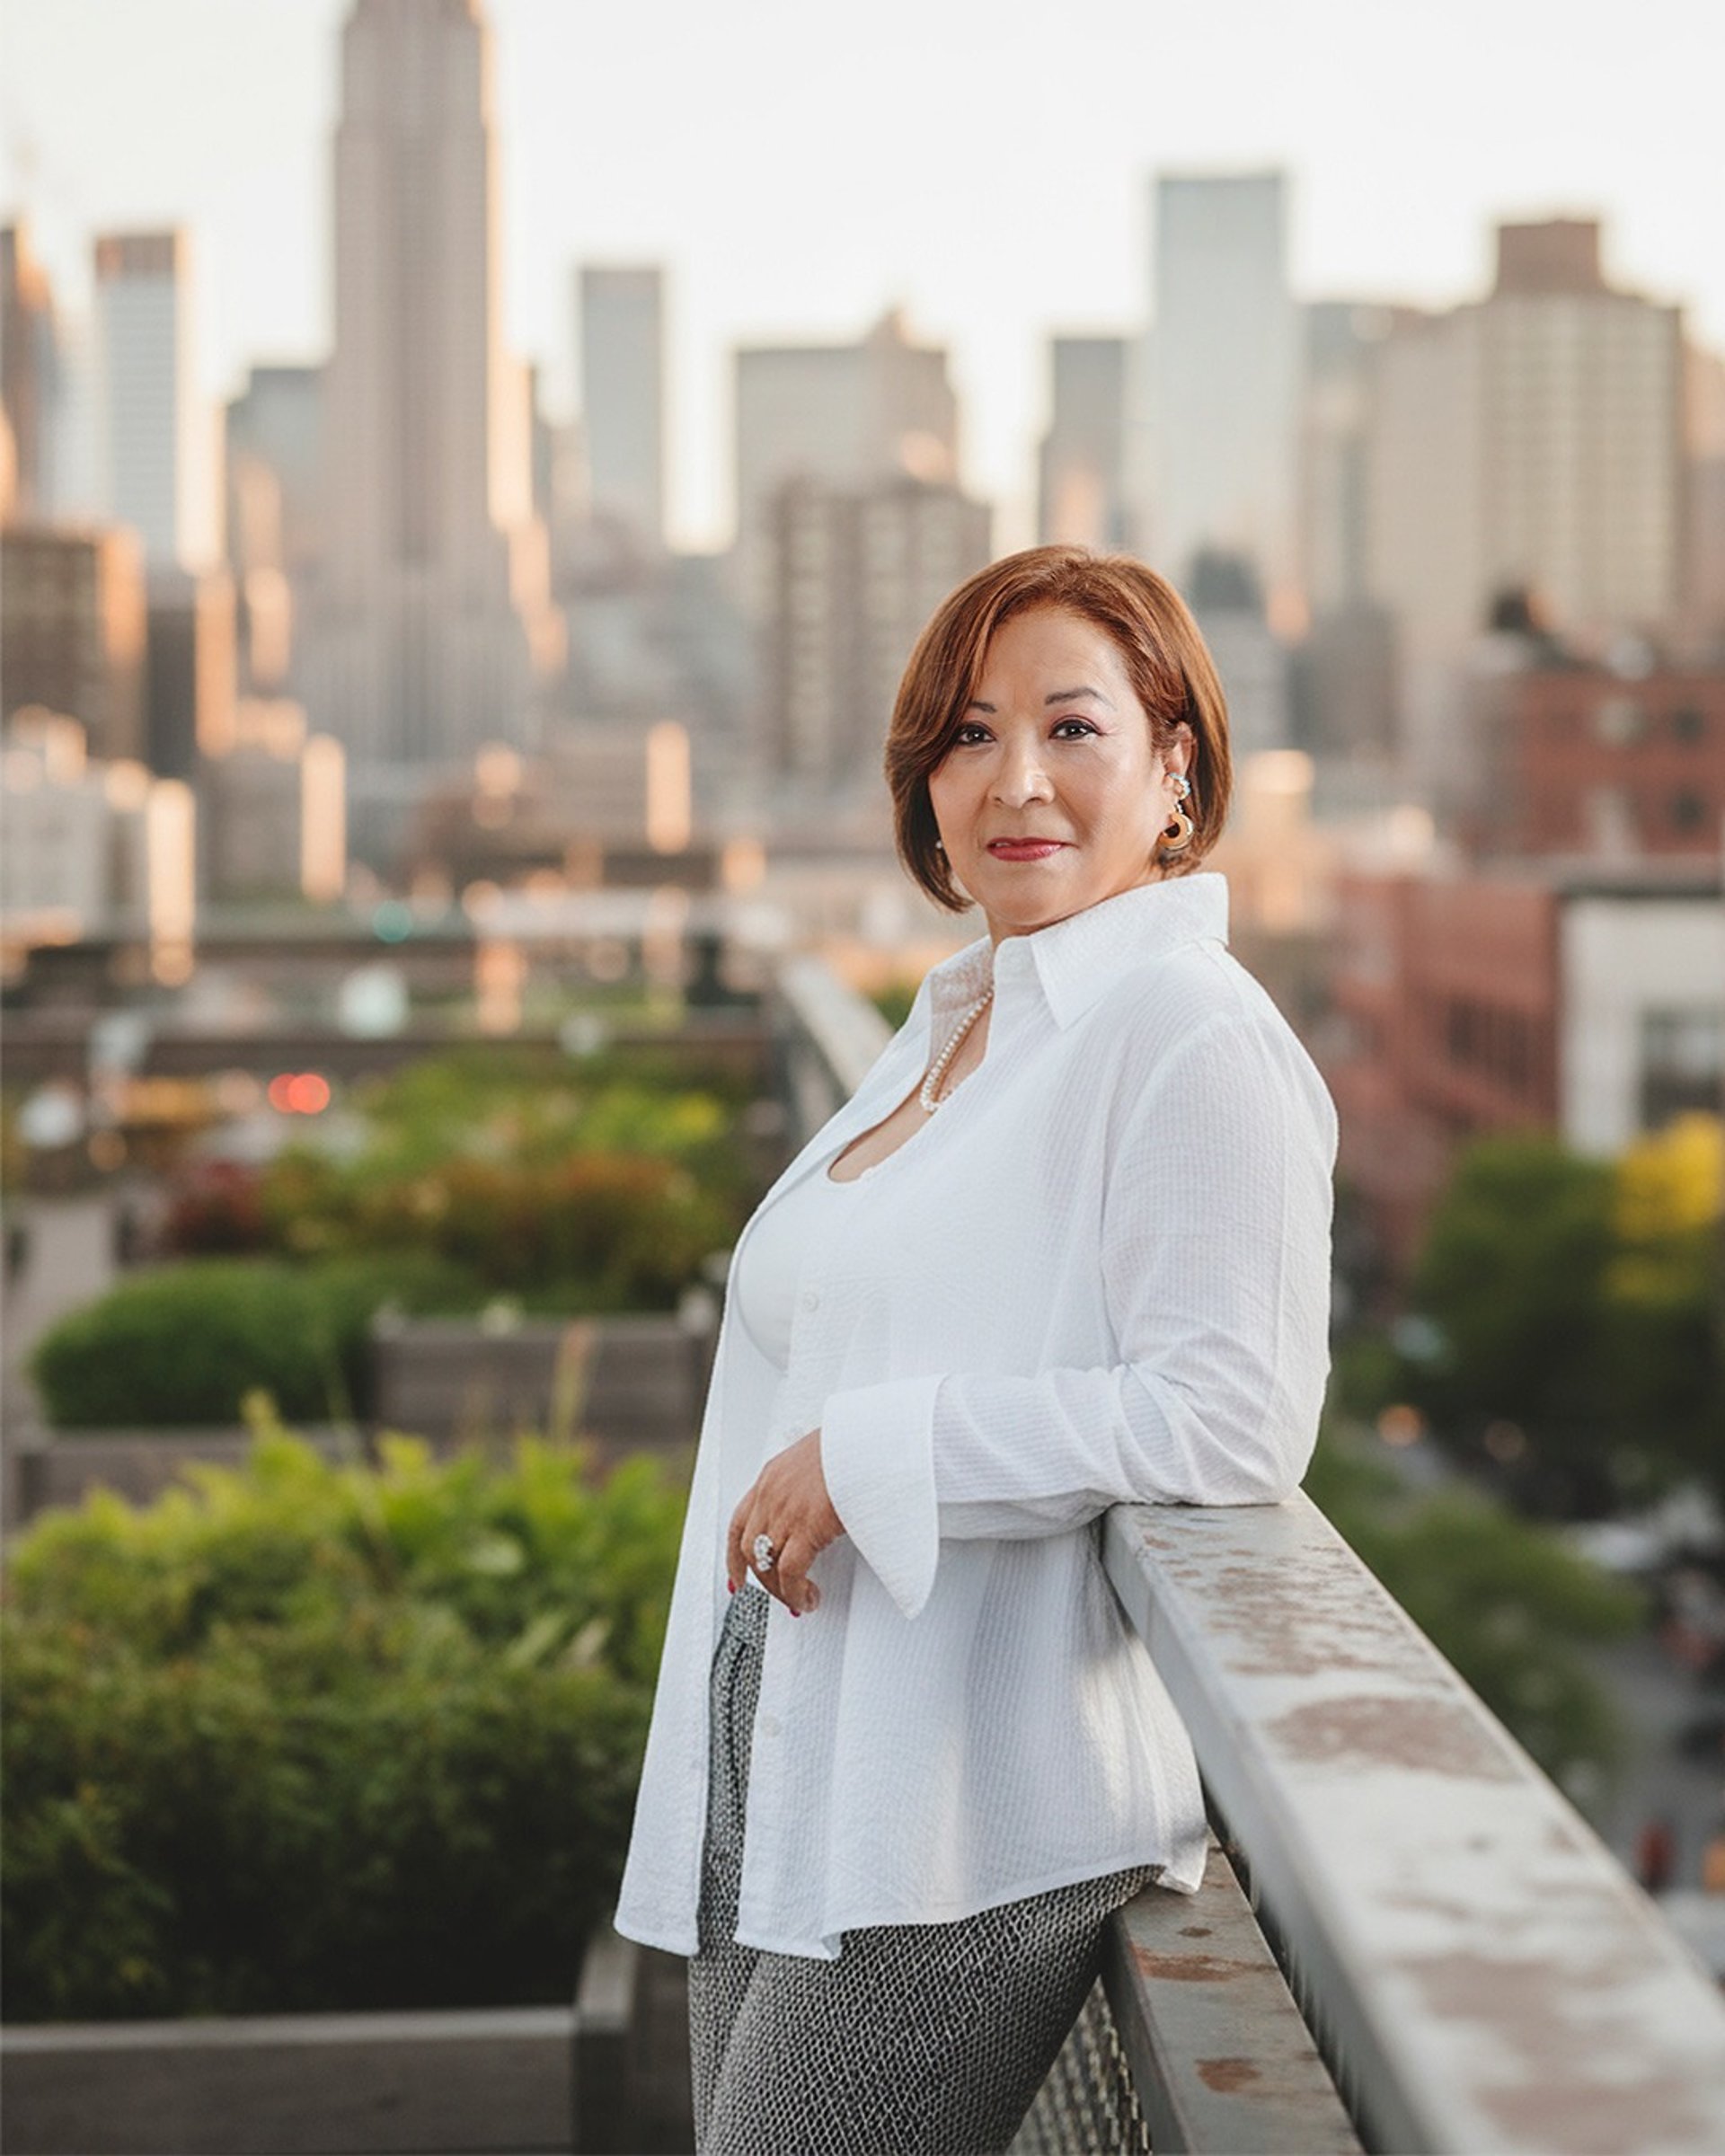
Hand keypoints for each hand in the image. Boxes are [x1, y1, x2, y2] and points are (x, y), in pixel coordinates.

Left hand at [727, 1430, 842, 1615]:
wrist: (868, 1439)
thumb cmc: (854, 1445)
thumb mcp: (818, 1458)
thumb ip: (807, 1482)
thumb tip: (817, 1503)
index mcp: (772, 1475)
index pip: (739, 1521)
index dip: (734, 1554)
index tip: (738, 1576)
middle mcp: (770, 1495)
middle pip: (748, 1548)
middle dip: (761, 1578)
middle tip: (779, 1594)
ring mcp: (785, 1511)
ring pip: (765, 1564)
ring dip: (779, 1590)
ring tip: (799, 1601)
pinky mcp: (806, 1527)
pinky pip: (790, 1572)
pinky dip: (795, 1592)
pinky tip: (809, 1598)